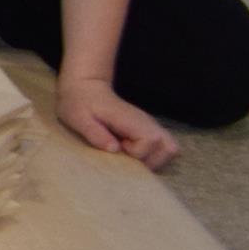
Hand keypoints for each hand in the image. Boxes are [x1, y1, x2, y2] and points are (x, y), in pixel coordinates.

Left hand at [57, 75, 178, 169]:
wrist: (85, 88)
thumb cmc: (79, 103)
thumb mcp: (78, 118)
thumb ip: (95, 133)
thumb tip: (114, 148)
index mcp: (131, 119)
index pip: (150, 142)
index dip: (135, 152)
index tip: (118, 146)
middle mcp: (147, 122)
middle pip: (170, 149)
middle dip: (151, 161)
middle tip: (127, 155)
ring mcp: (150, 126)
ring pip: (170, 150)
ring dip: (154, 160)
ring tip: (130, 156)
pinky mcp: (148, 130)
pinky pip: (163, 148)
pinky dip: (152, 157)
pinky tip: (132, 153)